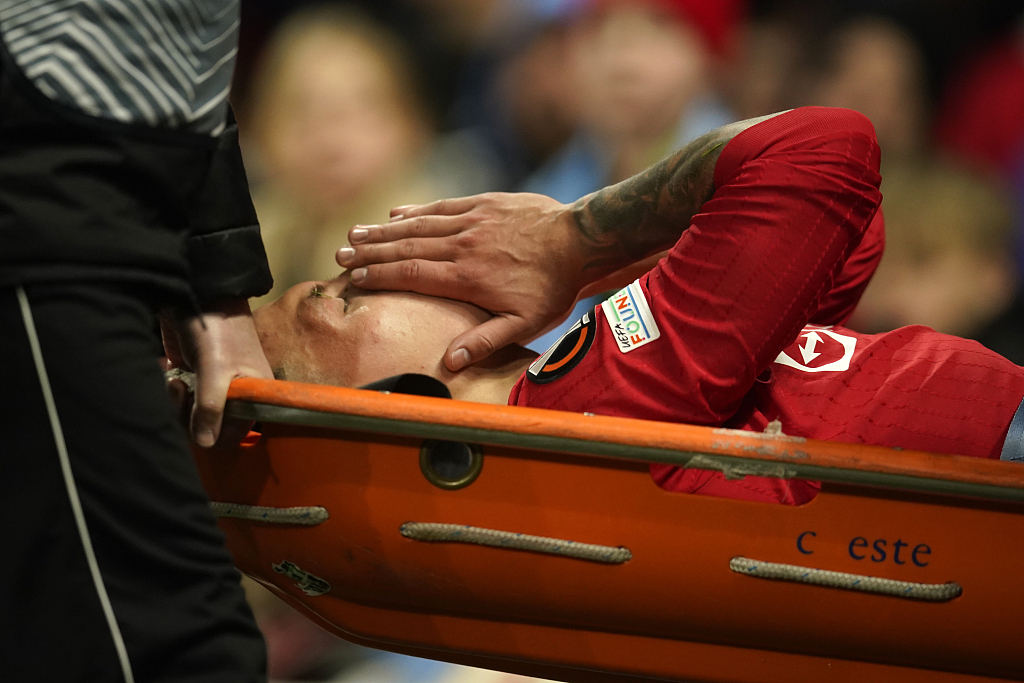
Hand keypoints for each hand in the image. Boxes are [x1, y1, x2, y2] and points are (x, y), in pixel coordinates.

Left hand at [160, 298, 272, 447]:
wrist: (197, 293)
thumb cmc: (217, 330)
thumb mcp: (216, 370)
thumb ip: (210, 408)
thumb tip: (205, 443)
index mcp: (252, 395)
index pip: (233, 433)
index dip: (212, 431)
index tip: (196, 414)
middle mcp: (233, 394)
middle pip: (206, 426)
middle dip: (187, 415)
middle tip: (181, 390)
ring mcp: (210, 385)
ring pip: (188, 413)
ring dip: (174, 402)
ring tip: (173, 380)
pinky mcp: (191, 375)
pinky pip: (178, 398)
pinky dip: (169, 390)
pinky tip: (168, 372)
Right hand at [337, 192, 596, 370]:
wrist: (580, 241)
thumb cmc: (553, 288)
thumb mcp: (524, 325)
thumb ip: (484, 342)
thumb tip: (448, 363)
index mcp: (467, 277)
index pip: (411, 275)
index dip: (379, 275)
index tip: (354, 277)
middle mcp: (463, 246)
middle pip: (406, 248)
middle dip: (370, 252)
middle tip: (340, 254)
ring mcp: (472, 221)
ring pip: (419, 226)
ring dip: (384, 230)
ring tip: (356, 233)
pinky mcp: (484, 203)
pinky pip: (442, 207)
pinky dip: (416, 211)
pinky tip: (396, 213)